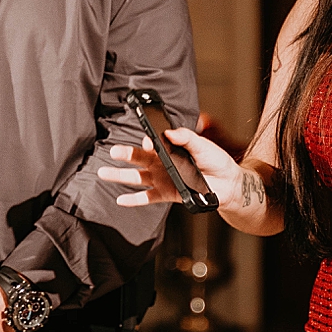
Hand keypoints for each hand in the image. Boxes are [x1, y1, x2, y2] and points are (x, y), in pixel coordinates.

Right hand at [100, 130, 248, 212]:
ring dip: (120, 175)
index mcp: (169, 149)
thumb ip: (186, 137)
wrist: (227, 184)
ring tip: (104, 173)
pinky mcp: (166, 194)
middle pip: (139, 158)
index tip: (147, 141)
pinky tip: (121, 199)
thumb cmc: (216, 162)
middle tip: (113, 151)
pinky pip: (146, 197)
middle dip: (125, 154)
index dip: (147, 141)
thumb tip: (170, 132)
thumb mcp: (203, 145)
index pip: (152, 143)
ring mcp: (162, 179)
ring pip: (137, 177)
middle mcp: (161, 163)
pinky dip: (133, 199)